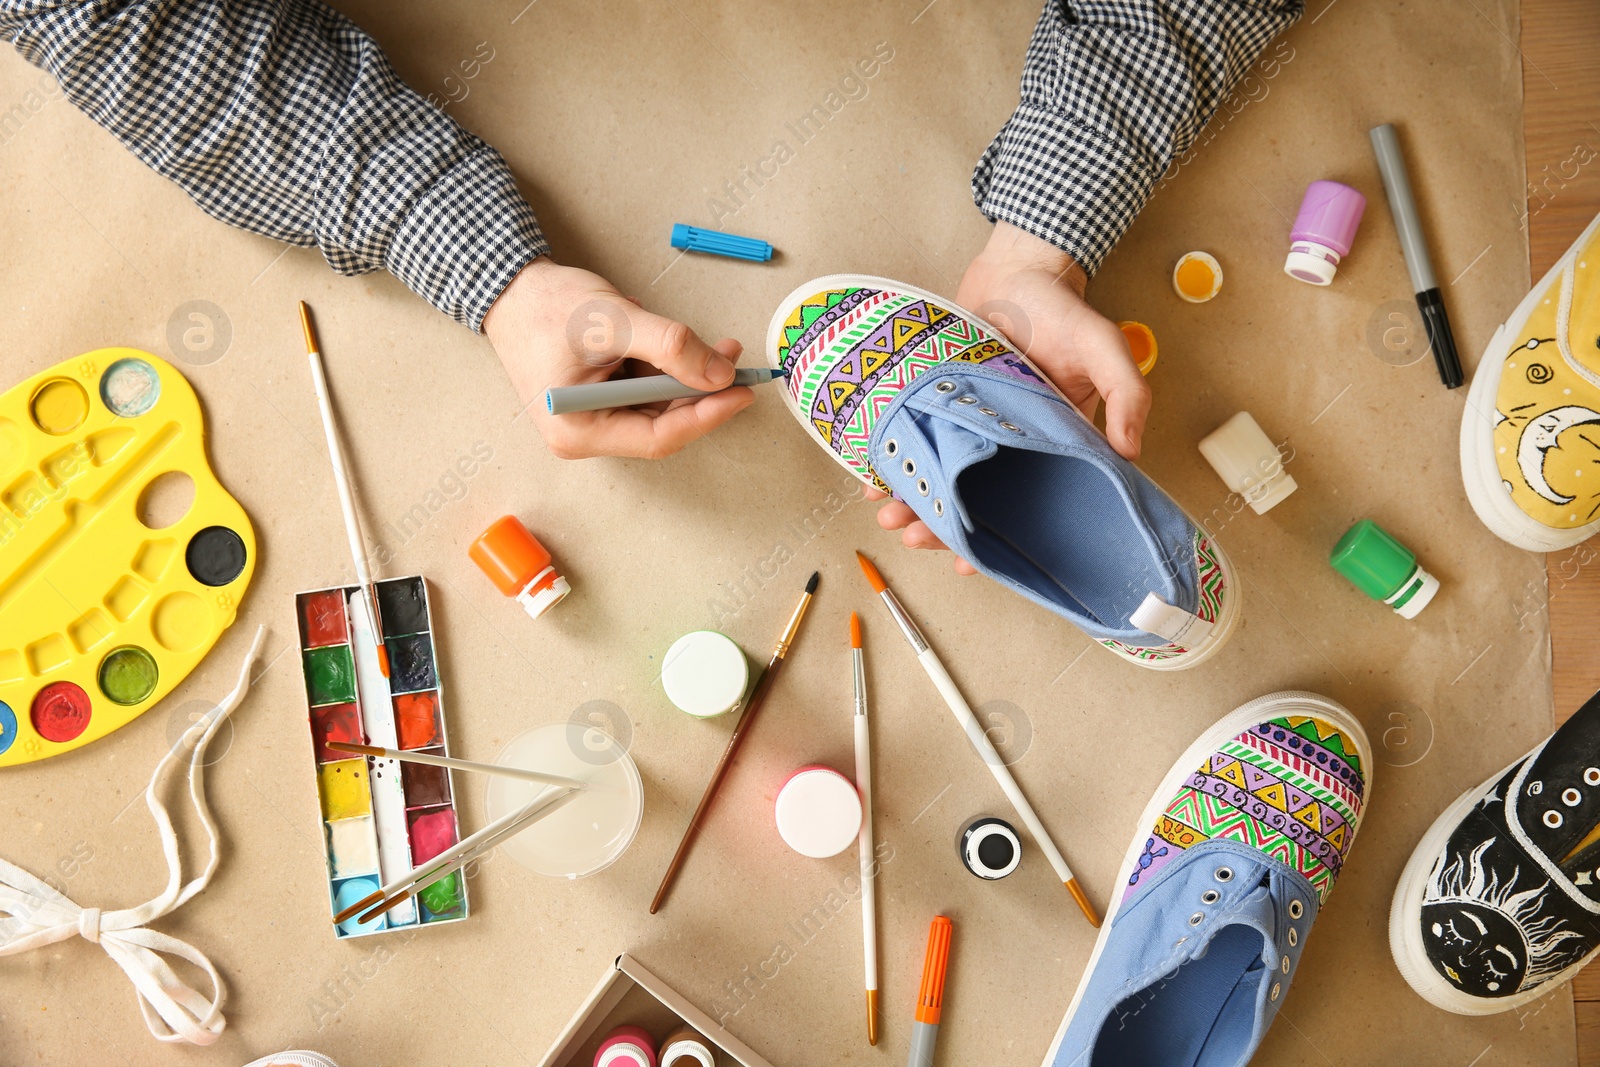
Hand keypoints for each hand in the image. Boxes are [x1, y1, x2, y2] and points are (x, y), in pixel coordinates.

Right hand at [483, 257, 752, 458]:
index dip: (706, 415)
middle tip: (732, 357)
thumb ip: (670, 346)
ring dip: (682, 373)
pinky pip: (642, 389)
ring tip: (689, 335)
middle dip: (700, 390)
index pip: (659, 436)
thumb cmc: (547, 305)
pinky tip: (652, 335)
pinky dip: (660, 365)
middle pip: (662, 423)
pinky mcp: (597, 398)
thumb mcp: (615, 322)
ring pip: (656, 404)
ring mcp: (591, 418)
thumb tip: (720, 373)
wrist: (509, 286)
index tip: (741, 392)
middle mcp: (584, 434)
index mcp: (579, 430)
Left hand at [871, 222, 1150, 572]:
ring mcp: (971, 425)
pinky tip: (873, 480)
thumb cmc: (1063, 310)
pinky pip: (916, 439)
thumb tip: (1131, 451)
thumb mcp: (1105, 348)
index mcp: (1051, 445)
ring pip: (939, 475)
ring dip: (913, 500)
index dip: (1000, 538)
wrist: (1018, 270)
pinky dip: (893, 461)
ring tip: (890, 516)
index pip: (1025, 506)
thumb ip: (1127, 394)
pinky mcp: (939, 403)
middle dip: (943, 524)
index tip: (973, 562)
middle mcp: (1009, 444)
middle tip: (915, 537)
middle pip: (973, 498)